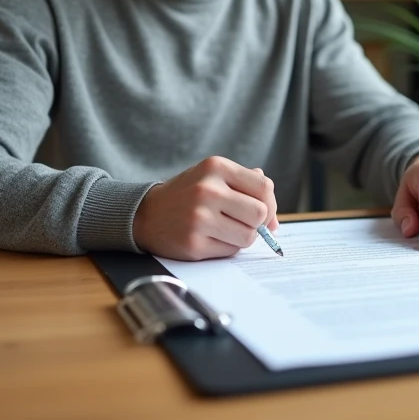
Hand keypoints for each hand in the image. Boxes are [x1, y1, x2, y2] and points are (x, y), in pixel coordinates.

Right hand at [134, 156, 277, 260]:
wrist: (145, 214)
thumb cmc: (187, 194)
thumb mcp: (213, 176)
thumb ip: (245, 184)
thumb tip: (272, 213)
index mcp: (216, 167)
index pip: (264, 187)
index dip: (271, 204)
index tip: (266, 214)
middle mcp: (208, 190)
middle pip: (260, 213)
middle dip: (257, 223)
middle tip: (243, 223)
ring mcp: (199, 218)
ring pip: (248, 236)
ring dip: (242, 237)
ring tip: (225, 230)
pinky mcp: (194, 243)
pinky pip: (230, 251)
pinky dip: (227, 248)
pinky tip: (210, 238)